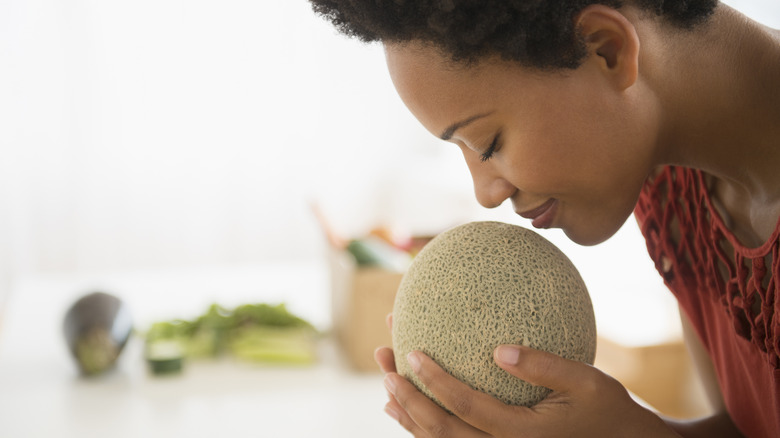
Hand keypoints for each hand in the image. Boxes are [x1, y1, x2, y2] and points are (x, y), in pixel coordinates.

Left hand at [375, 315, 678, 436]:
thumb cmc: (608, 411)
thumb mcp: (588, 382)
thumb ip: (544, 366)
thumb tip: (499, 349)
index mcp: (521, 434)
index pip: (465, 407)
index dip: (435, 382)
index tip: (411, 352)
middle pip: (440, 431)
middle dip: (407, 397)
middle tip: (385, 364)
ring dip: (408, 413)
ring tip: (386, 382)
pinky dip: (423, 429)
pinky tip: (404, 408)